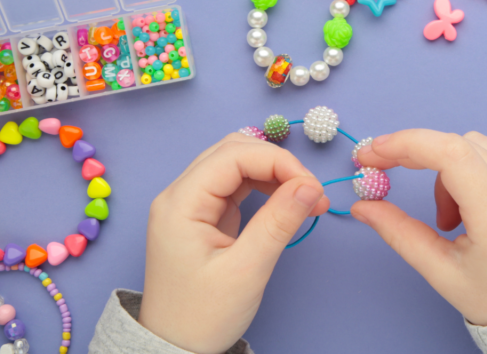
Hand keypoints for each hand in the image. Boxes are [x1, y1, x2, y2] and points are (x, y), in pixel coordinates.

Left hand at [138, 133, 329, 353]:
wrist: (175, 348)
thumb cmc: (202, 316)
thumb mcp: (246, 271)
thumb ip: (278, 223)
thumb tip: (310, 185)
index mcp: (179, 204)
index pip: (233, 156)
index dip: (278, 161)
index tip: (312, 187)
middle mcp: (180, 195)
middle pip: (233, 151)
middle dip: (277, 163)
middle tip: (311, 192)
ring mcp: (190, 204)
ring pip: (236, 164)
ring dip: (274, 173)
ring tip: (306, 198)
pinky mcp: (203, 215)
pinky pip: (237, 184)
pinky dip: (266, 187)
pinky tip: (288, 201)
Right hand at [351, 130, 486, 325]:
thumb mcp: (443, 272)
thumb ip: (398, 233)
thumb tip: (361, 206)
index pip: (449, 153)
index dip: (405, 144)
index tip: (374, 153)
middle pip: (459, 145)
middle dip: (429, 167)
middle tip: (433, 214)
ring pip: (481, 143)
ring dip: (458, 169)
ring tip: (466, 218)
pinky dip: (484, 164)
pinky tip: (485, 200)